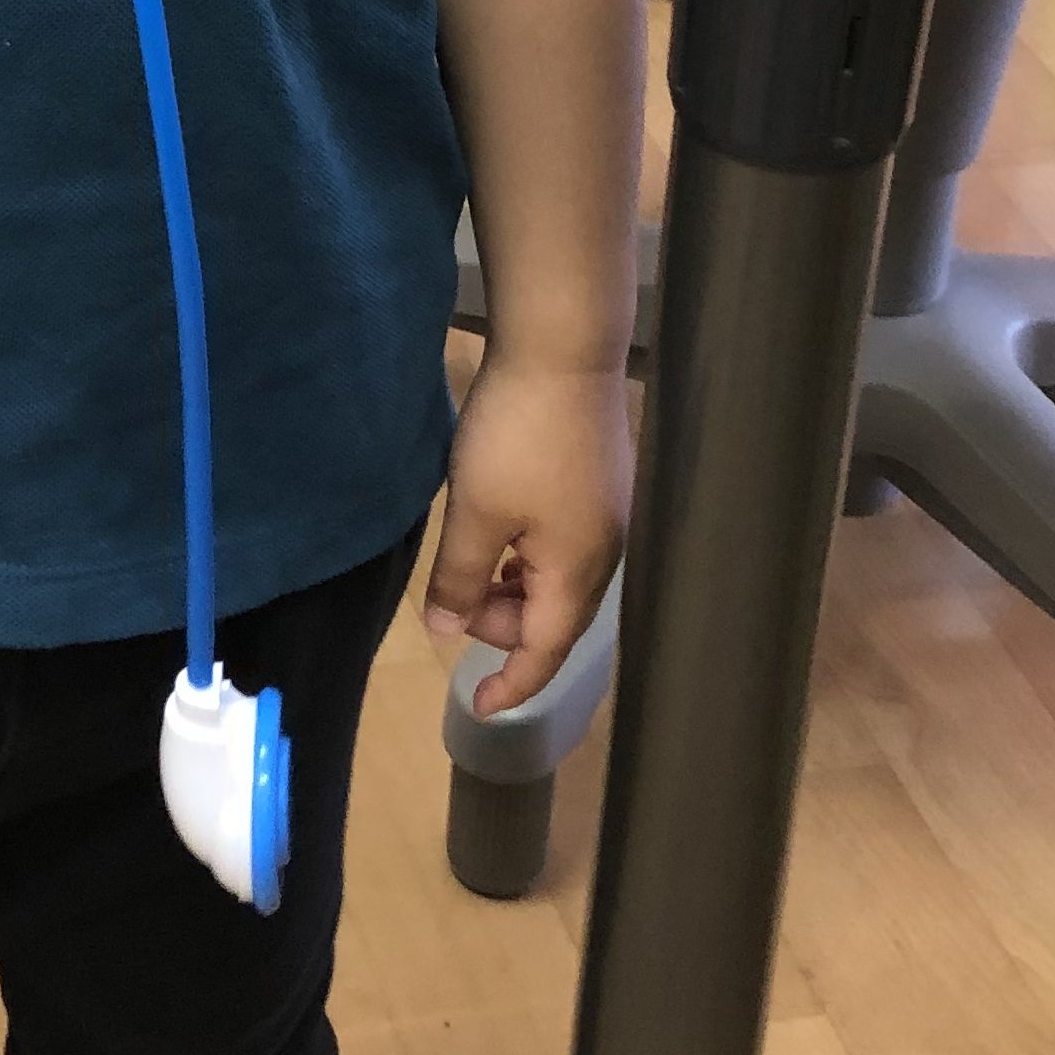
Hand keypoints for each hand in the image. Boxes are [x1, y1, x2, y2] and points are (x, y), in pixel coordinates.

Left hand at [423, 355, 631, 720]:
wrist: (564, 349)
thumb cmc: (517, 435)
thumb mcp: (475, 511)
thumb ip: (460, 578)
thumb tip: (447, 632)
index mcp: (578, 571)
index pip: (546, 651)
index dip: (512, 683)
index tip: (478, 705)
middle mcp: (604, 552)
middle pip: (555, 618)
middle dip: (505, 627)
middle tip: (454, 604)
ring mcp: (607, 515)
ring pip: (559, 580)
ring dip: (515, 590)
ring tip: (471, 571)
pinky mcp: (600, 484)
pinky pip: (564, 547)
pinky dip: (529, 558)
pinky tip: (500, 533)